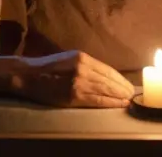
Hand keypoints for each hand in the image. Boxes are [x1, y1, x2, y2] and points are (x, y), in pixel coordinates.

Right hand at [12, 51, 134, 108]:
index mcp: (82, 58)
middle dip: (123, 88)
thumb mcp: (69, 60)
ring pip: (106, 90)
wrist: (28, 76)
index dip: (120, 79)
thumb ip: (86, 66)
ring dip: (119, 96)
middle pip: (109, 80)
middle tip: (132, 94)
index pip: (108, 70)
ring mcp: (78, 82)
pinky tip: (118, 104)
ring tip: (128, 100)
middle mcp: (82, 68)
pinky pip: (97, 100)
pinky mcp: (73, 95)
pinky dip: (110, 103)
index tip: (128, 85)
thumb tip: (106, 76)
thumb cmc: (48, 68)